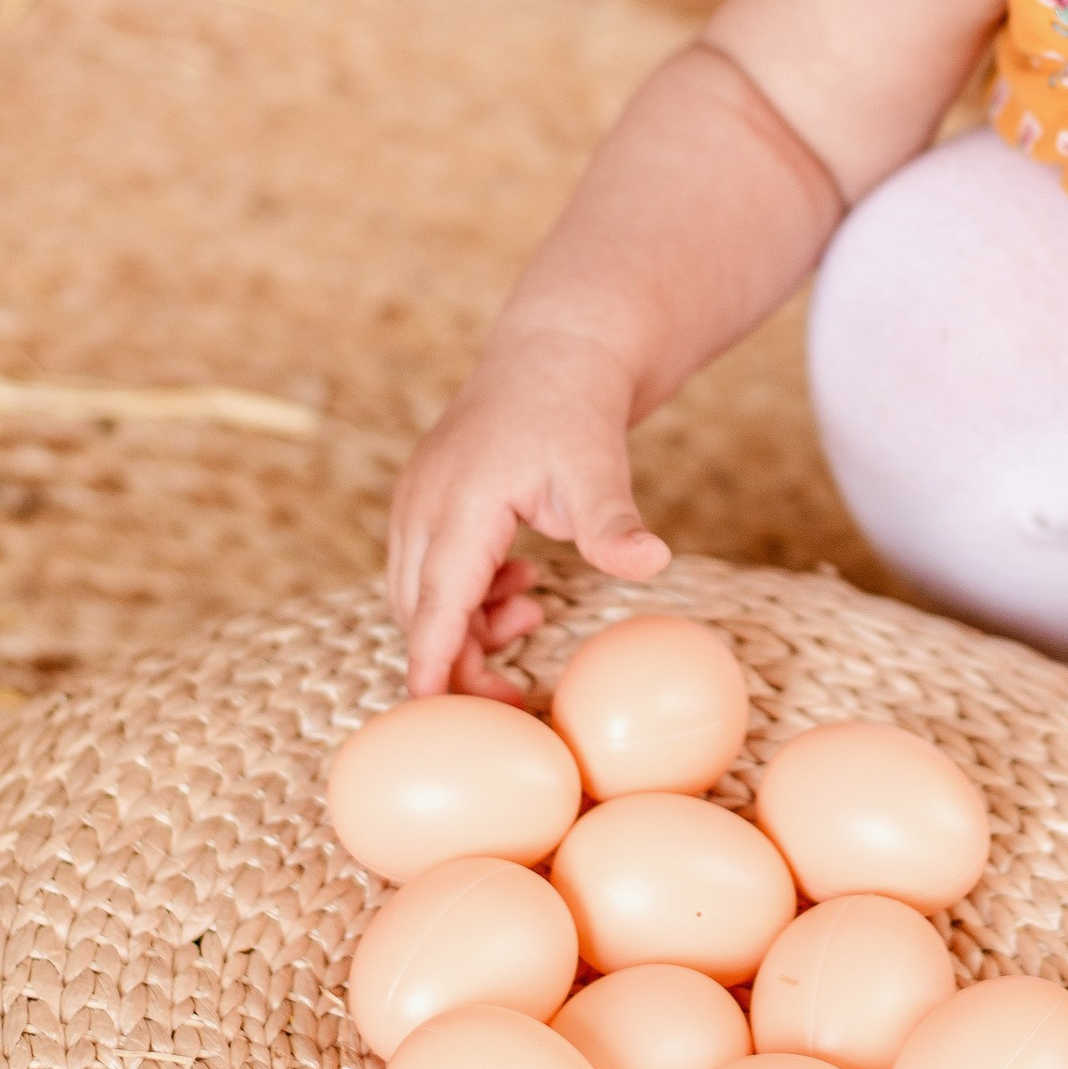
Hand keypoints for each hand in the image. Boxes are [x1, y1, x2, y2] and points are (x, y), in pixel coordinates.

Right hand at [386, 322, 669, 698]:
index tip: (429, 712)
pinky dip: (463, 597)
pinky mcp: (421, 501)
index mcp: (461, 503)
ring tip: (533, 608)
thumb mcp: (599, 471)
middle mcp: (422, 504)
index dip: (433, 662)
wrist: (553, 356)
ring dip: (465, 624)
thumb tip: (653, 562)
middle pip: (420, 610)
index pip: (438, 603)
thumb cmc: (576, 415)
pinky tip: (518, 582)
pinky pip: (424, 572)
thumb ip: (614, 525)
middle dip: (458, 660)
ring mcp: (414, 501)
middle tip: (515, 689)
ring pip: (417, 594)